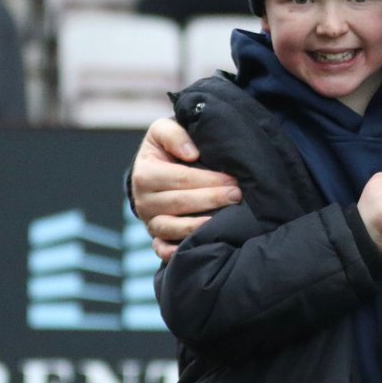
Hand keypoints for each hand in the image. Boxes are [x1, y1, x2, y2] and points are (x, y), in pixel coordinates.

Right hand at [132, 118, 241, 259]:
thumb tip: (191, 153)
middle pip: (179, 203)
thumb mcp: (163, 130)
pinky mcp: (156, 237)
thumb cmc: (167, 148)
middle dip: (212, 199)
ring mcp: (150, 221)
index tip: (233, 180)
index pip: (180, 179)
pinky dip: (175, 251)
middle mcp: (144, 201)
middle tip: (238, 196)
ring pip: (172, 228)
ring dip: (199, 226)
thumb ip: (174, 134)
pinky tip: (197, 246)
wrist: (157, 168)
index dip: (208, 180)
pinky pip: (162, 249)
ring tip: (224, 220)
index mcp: (145, 174)